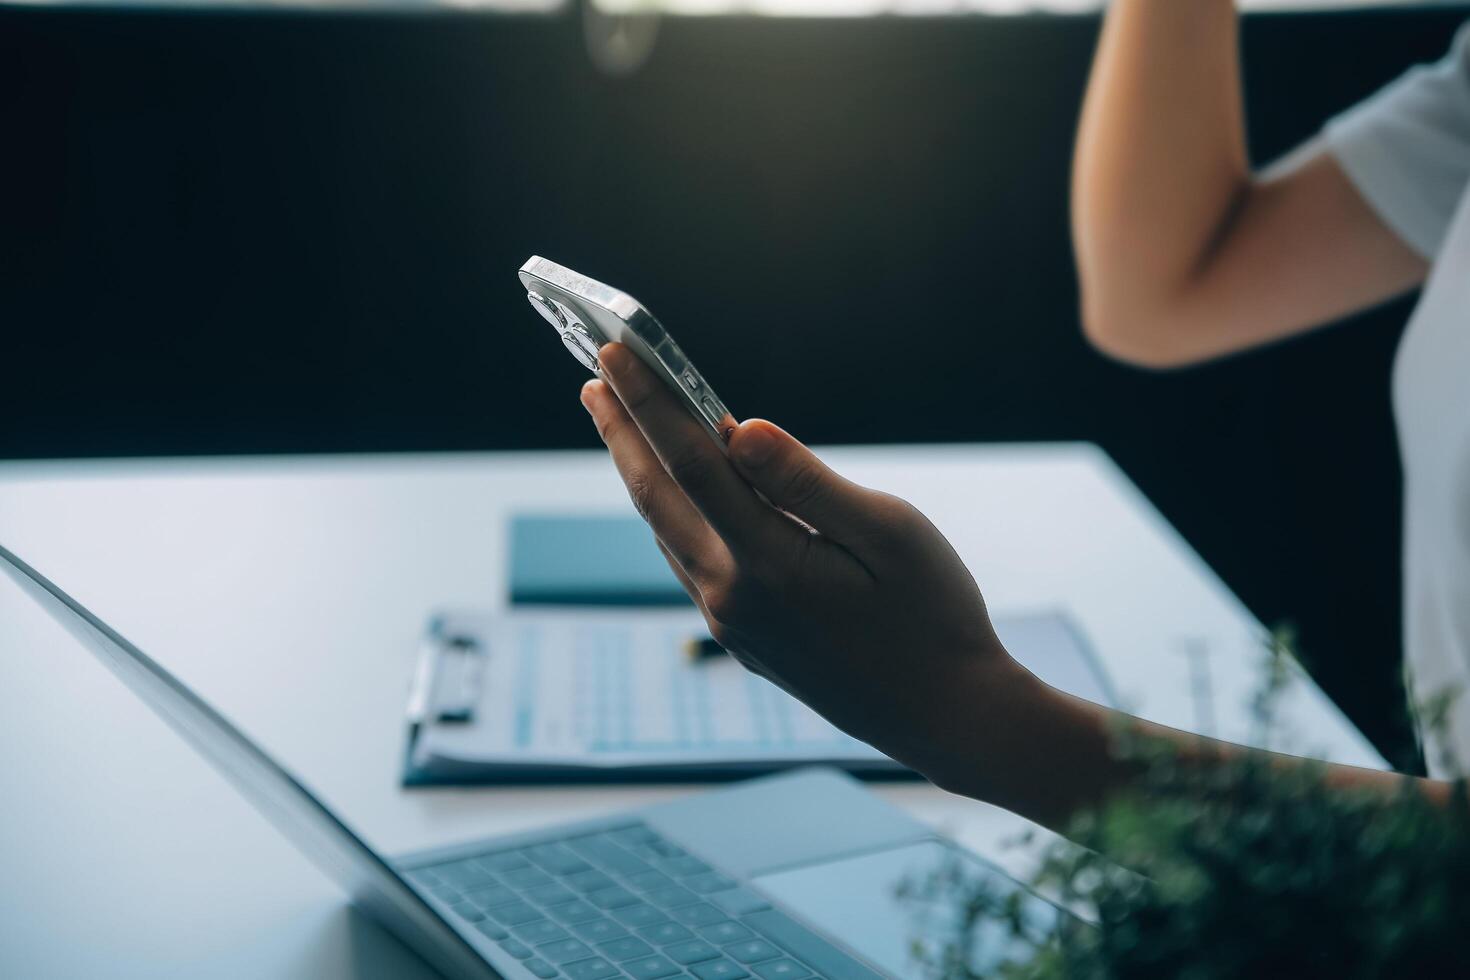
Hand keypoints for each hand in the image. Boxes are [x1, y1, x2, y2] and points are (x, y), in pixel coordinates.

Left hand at [580, 343, 1040, 787]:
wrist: (946, 718)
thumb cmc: (935, 616)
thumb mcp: (891, 534)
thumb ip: (808, 482)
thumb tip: (739, 429)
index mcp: (769, 563)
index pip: (692, 463)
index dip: (651, 402)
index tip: (617, 350)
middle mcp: (732, 597)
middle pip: (657, 498)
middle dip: (621, 432)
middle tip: (593, 378)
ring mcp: (732, 624)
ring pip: (667, 533)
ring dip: (640, 474)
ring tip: (621, 425)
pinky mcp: (743, 640)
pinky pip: (688, 564)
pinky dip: (670, 516)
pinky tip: (673, 495)